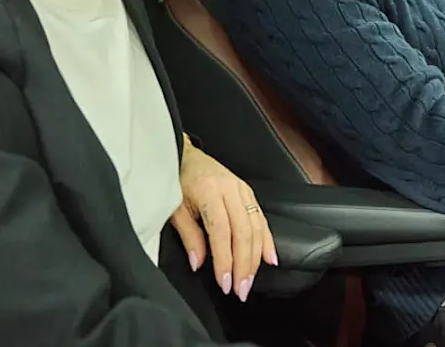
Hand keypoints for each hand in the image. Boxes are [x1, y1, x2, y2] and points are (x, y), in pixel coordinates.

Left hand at [169, 138, 277, 301]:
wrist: (184, 154)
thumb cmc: (177, 179)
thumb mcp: (174, 207)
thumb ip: (188, 235)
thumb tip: (198, 263)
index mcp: (208, 190)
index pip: (221, 231)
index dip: (224, 260)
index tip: (225, 284)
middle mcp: (229, 188)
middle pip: (243, 231)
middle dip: (244, 265)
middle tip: (241, 290)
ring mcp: (241, 188)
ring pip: (256, 226)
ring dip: (256, 258)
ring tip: (250, 281)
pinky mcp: (247, 190)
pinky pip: (261, 217)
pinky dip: (267, 240)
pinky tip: (270, 258)